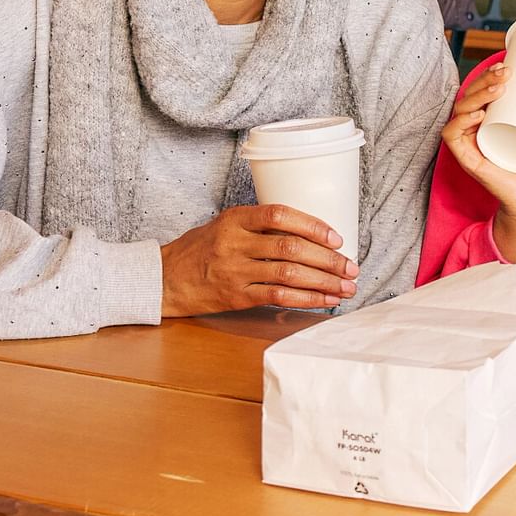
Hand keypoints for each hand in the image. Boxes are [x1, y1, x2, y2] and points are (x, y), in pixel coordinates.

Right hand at [159, 204, 357, 315]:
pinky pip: (278, 296)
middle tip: (352, 267)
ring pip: (288, 274)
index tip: (336, 237)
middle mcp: (235, 243)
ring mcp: (235, 271)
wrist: (164, 279)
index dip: (312, 225)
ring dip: (324, 282)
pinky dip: (306, 299)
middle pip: (290, 248)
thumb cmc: (200, 249)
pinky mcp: (236, 296)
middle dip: (328, 259)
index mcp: (235, 218)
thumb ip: (259, 226)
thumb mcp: (225, 225)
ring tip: (346, 287)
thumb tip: (310, 232)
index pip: (279, 215)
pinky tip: (325, 300)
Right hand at [440, 61, 515, 228]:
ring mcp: (469, 144)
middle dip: (485, 80)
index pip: (481, 91)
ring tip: (498, 89)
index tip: (508, 65)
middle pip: (470, 96)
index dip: (489, 76)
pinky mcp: (467, 160)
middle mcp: (475, 130)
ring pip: (460, 110)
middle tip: (505, 73)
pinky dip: (460, 123)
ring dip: (477, 96)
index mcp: (489, 121)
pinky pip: (452, 137)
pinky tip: (479, 114)